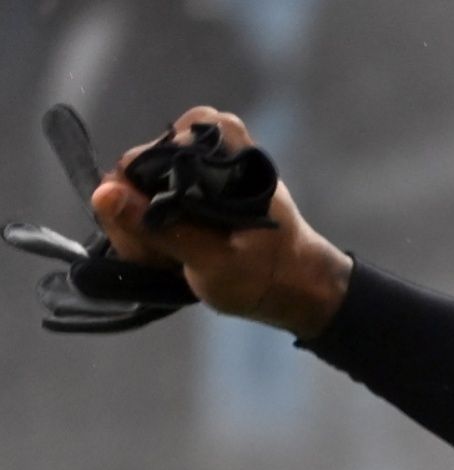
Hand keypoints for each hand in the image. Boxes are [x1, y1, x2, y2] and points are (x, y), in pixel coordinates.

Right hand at [89, 106, 350, 337]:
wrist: (299, 289)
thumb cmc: (268, 274)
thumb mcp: (214, 261)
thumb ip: (159, 228)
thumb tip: (103, 193)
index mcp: (226, 149)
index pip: (146, 157)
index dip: (142, 194)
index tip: (158, 235)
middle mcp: (207, 146)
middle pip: (135, 172)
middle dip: (137, 218)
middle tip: (164, 257)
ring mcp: (193, 167)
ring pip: (132, 190)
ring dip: (141, 231)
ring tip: (172, 260)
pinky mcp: (186, 188)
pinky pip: (143, 202)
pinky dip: (149, 233)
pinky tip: (168, 258)